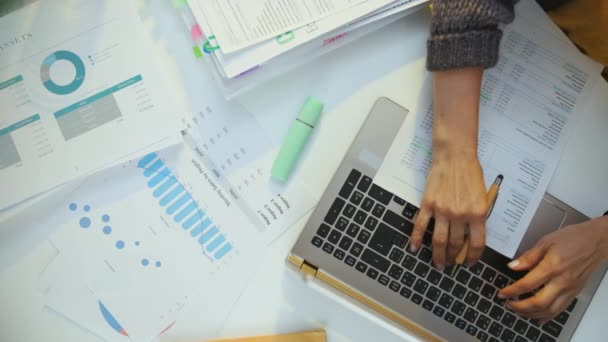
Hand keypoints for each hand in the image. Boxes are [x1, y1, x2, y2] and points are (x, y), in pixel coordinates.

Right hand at [410, 68, 486, 268]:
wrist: (455, 155)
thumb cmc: (471, 172)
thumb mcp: (483, 195)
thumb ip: (478, 216)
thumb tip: (471, 235)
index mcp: (478, 213)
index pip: (477, 243)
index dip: (474, 257)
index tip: (470, 263)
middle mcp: (460, 215)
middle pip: (457, 245)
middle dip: (454, 258)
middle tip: (451, 265)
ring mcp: (442, 211)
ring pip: (439, 240)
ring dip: (438, 255)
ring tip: (438, 264)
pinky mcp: (428, 204)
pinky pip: (421, 226)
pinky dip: (416, 238)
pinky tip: (414, 248)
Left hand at [499, 216, 607, 322]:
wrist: (597, 241)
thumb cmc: (573, 238)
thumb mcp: (546, 241)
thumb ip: (528, 256)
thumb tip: (513, 266)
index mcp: (552, 266)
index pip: (527, 285)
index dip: (511, 291)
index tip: (502, 293)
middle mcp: (562, 281)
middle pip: (539, 303)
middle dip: (520, 307)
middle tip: (508, 305)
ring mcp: (570, 288)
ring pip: (550, 310)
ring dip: (532, 314)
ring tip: (519, 311)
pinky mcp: (575, 292)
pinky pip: (561, 309)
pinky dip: (548, 316)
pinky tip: (538, 317)